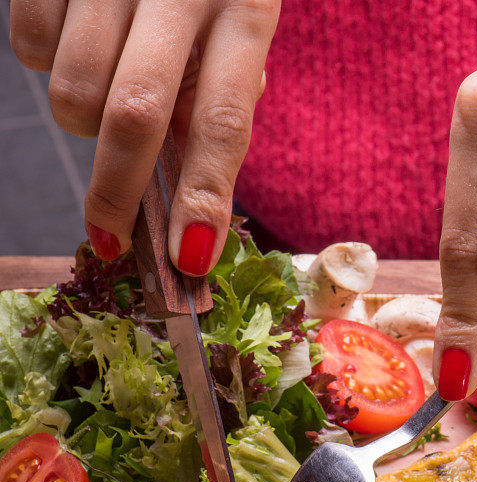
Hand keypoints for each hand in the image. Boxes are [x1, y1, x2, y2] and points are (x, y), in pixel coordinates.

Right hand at [10, 0, 278, 274]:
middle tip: (111, 234)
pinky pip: (29, 49)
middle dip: (118, 191)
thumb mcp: (241, 23)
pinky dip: (49, 65)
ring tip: (108, 89)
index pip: (225, 119)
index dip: (205, 197)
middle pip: (134, 113)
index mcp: (245, 7)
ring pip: (71, 92)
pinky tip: (81, 37)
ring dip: (83, 122)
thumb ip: (221, 92)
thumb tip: (188, 182)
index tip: (191, 258)